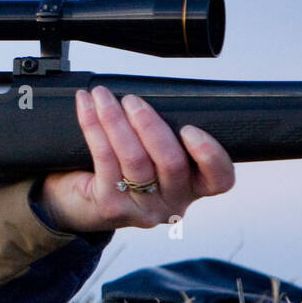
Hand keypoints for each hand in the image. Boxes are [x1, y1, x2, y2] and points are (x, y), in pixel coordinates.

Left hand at [38, 86, 234, 233]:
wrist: (82, 201)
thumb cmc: (124, 168)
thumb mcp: (154, 155)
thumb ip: (163, 134)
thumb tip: (154, 93)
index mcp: (194, 187)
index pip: (219, 178)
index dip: (210, 154)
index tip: (190, 128)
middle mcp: (174, 203)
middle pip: (171, 162)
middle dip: (149, 124)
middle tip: (132, 100)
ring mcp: (143, 209)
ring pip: (135, 159)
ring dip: (116, 120)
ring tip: (103, 96)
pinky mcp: (113, 206)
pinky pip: (104, 159)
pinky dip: (93, 126)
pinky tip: (86, 106)